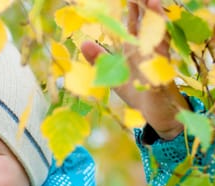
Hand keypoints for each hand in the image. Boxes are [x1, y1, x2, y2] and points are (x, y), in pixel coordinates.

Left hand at [81, 0, 188, 139]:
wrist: (153, 114)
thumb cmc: (135, 92)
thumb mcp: (112, 74)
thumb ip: (99, 58)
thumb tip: (83, 42)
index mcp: (137, 49)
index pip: (136, 24)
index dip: (134, 10)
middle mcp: (149, 50)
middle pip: (150, 23)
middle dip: (146, 8)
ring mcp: (158, 60)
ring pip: (159, 34)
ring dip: (156, 18)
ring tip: (152, 2)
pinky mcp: (161, 73)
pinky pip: (162, 56)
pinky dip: (159, 43)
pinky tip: (157, 30)